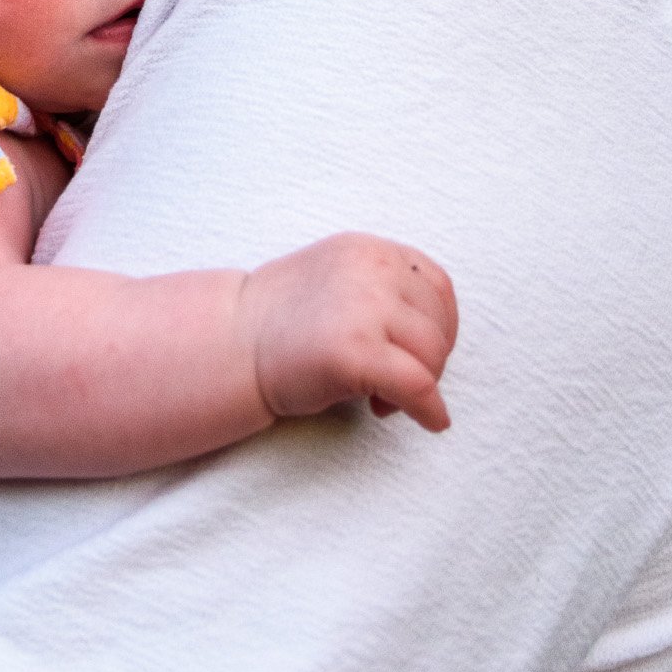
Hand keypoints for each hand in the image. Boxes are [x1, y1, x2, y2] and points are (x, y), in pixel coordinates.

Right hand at [240, 233, 457, 433]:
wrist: (231, 342)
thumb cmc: (281, 320)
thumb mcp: (338, 277)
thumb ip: (382, 287)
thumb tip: (434, 331)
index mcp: (368, 249)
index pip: (436, 285)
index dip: (440, 326)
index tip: (422, 352)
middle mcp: (371, 270)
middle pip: (437, 325)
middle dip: (429, 361)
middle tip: (397, 382)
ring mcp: (364, 308)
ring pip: (432, 356)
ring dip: (422, 385)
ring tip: (383, 398)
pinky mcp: (356, 352)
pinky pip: (418, 386)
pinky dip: (431, 410)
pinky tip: (429, 422)